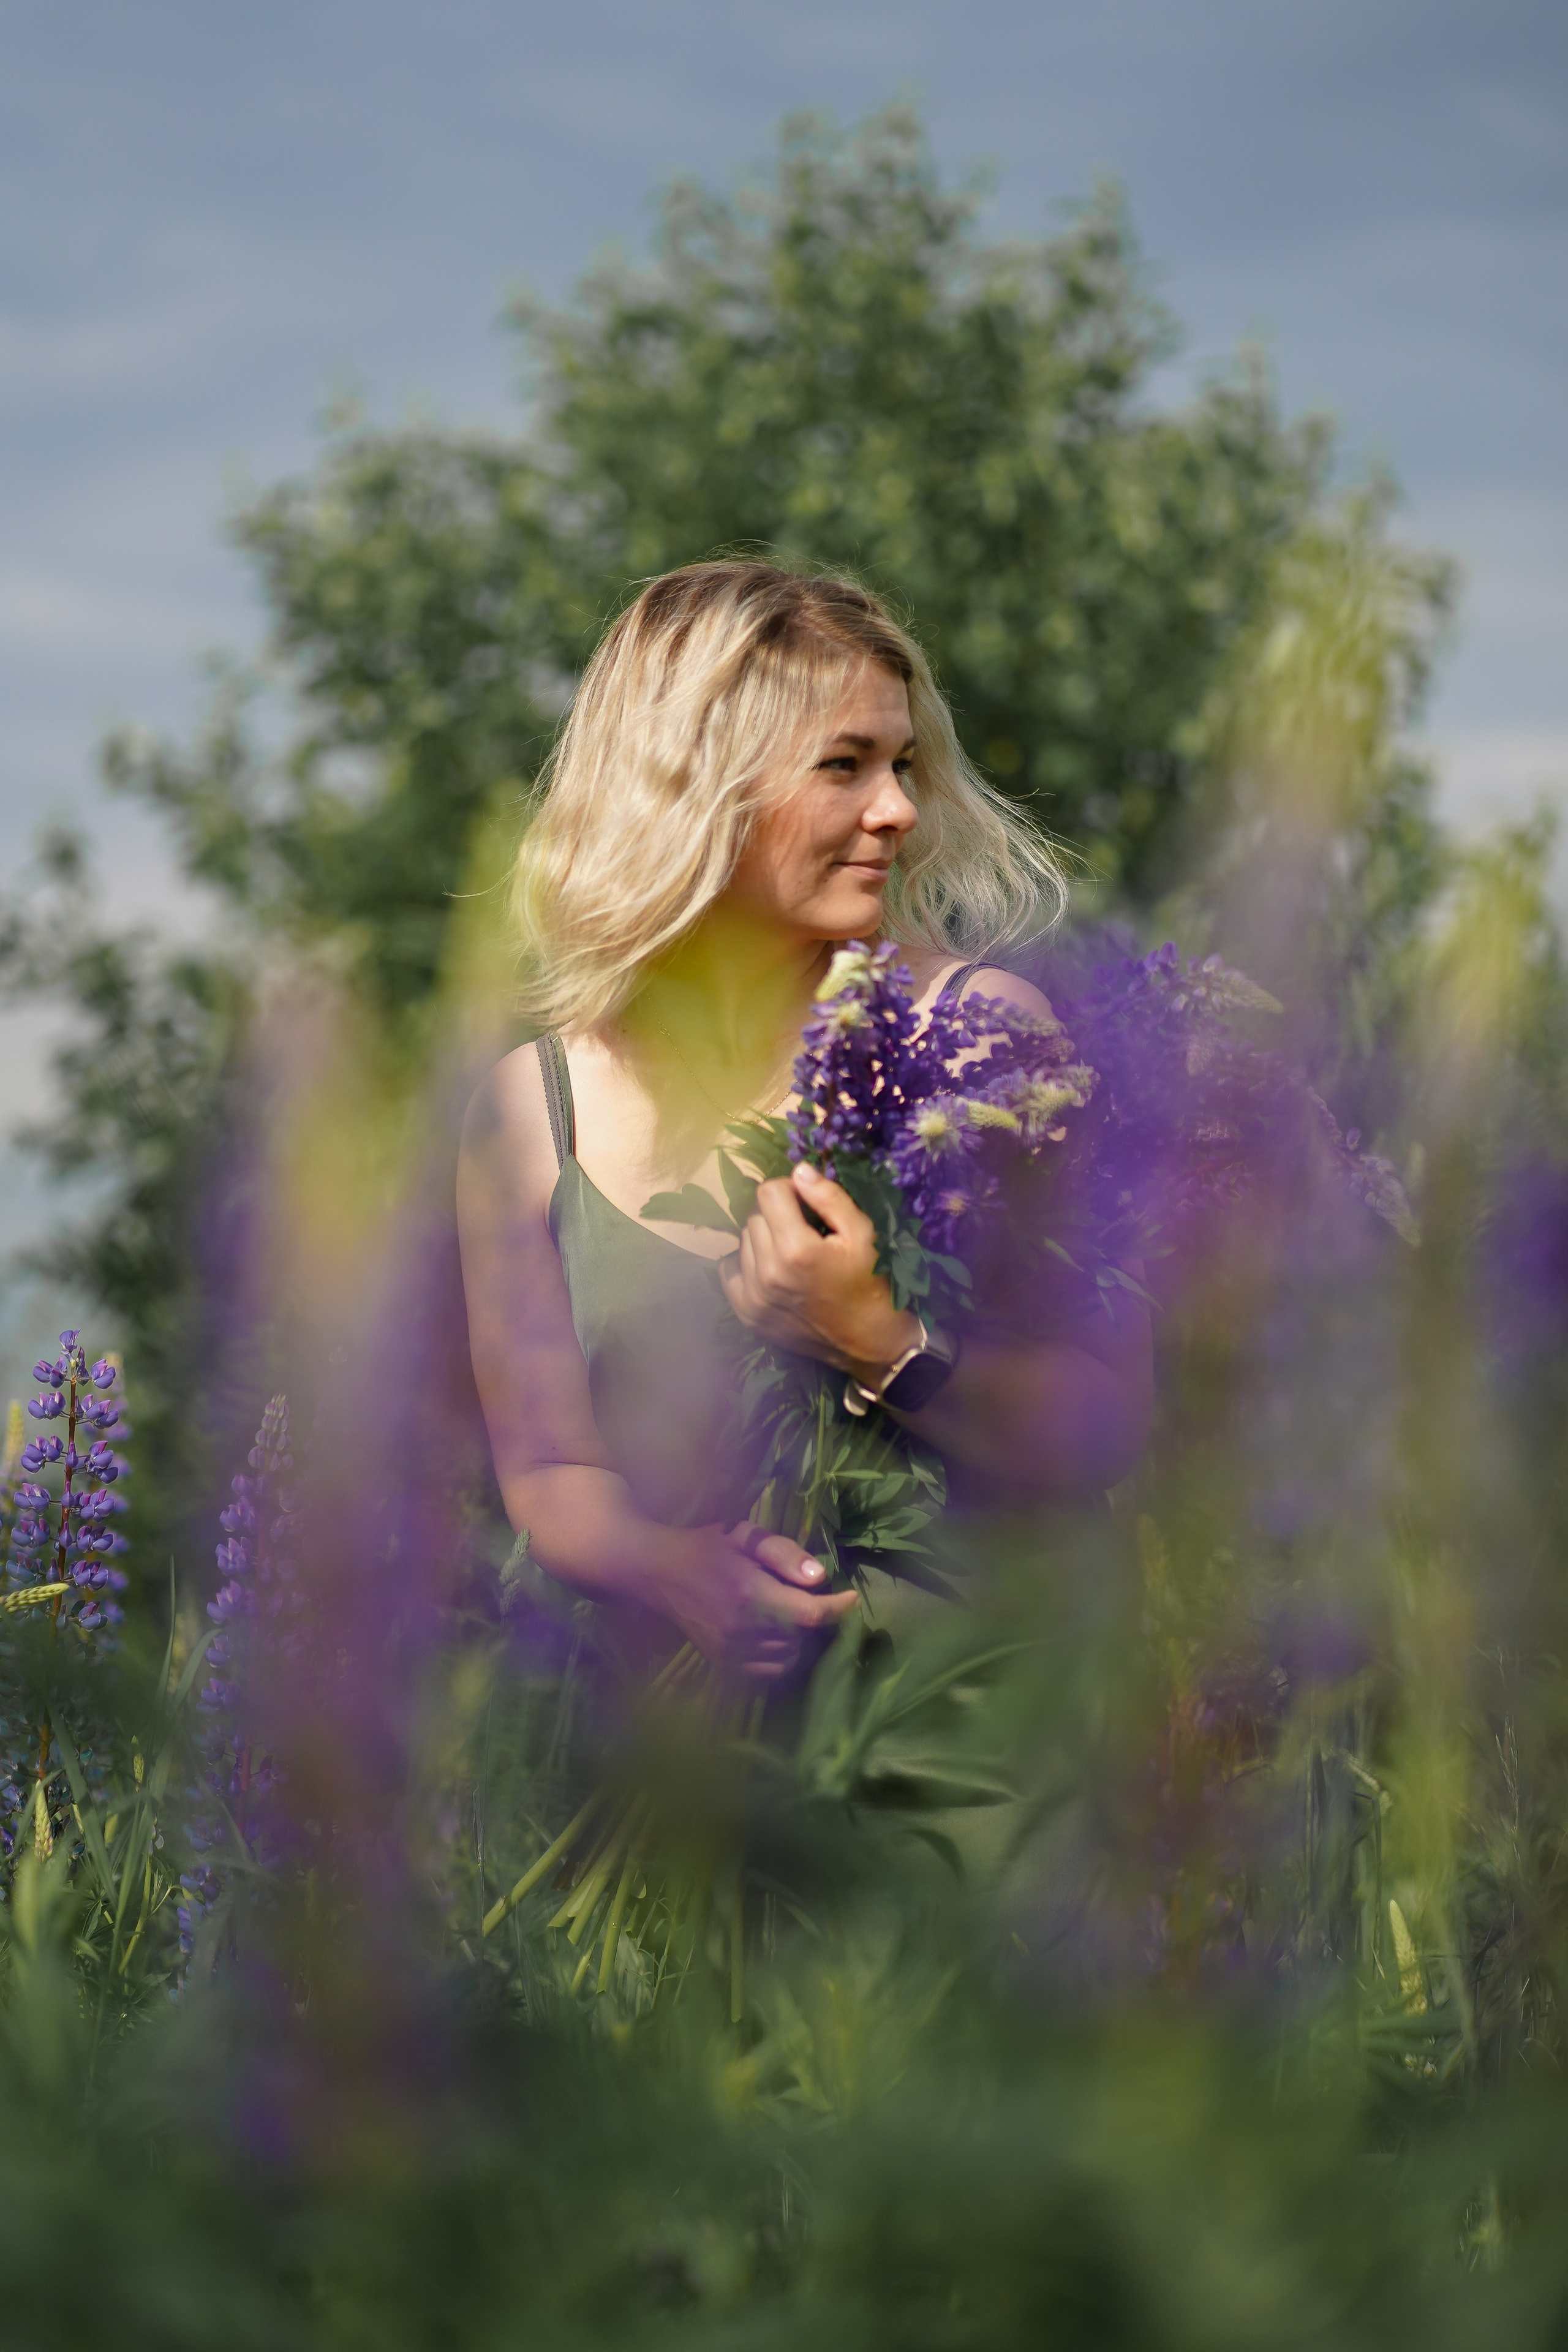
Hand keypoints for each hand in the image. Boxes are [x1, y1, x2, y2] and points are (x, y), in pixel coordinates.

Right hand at [652, 1520, 857, 1681]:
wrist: (660, 1573)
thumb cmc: (708, 1547)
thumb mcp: (747, 1535)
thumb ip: (785, 1554)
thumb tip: (820, 1577)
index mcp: (750, 1593)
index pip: (809, 1614)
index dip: (837, 1609)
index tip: (851, 1598)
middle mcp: (741, 1628)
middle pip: (801, 1636)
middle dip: (813, 1618)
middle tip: (809, 1598)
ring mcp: (730, 1651)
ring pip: (788, 1657)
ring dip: (799, 1639)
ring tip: (791, 1615)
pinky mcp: (722, 1664)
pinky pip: (768, 1673)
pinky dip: (781, 1659)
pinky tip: (777, 1638)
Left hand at [719, 1164, 919, 1382]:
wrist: (870, 1343)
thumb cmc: (871, 1283)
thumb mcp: (863, 1233)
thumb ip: (829, 1197)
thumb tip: (798, 1170)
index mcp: (797, 1249)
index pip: (768, 1192)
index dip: (789, 1190)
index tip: (806, 1203)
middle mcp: (768, 1273)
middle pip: (753, 1215)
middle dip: (776, 1214)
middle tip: (802, 1230)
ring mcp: (754, 1297)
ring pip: (742, 1242)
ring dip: (762, 1239)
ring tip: (790, 1254)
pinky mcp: (747, 1315)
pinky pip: (728, 1271)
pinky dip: (746, 1265)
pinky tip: (771, 1271)